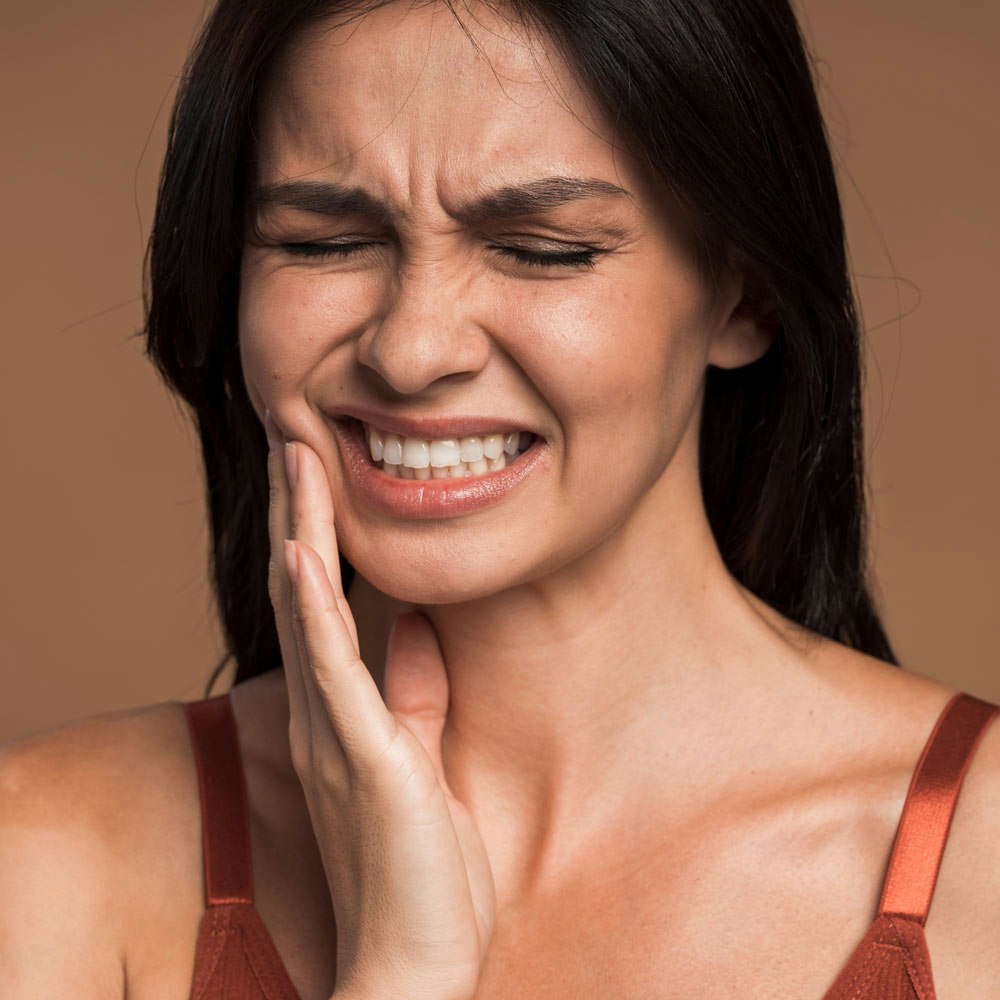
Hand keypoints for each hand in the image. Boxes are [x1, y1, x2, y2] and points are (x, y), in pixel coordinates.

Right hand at [265, 414, 495, 999]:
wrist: (417, 961)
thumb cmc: (422, 865)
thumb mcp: (421, 757)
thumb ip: (414, 690)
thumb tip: (418, 624)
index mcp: (342, 709)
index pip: (320, 602)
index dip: (315, 533)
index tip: (317, 470)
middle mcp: (325, 710)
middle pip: (304, 587)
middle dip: (300, 508)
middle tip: (292, 432)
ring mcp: (337, 729)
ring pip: (309, 608)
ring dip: (302, 527)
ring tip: (294, 456)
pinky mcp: (365, 754)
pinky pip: (333, 667)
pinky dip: (315, 606)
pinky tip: (300, 551)